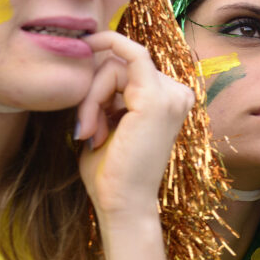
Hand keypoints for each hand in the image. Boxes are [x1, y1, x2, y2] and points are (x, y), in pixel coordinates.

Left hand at [76, 31, 194, 217]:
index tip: (81, 56)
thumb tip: (92, 60)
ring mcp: (170, 95)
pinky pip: (118, 65)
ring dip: (90, 98)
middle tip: (86, 128)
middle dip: (93, 89)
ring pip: (115, 65)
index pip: (132, 63)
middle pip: (122, 62)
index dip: (105, 58)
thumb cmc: (114, 170)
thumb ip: (109, 93)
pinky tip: (90, 125)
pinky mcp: (155, 100)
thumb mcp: (111, 120)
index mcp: (171, 98)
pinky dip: (94, 93)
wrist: (124, 203)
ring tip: (89, 133)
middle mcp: (178, 93)